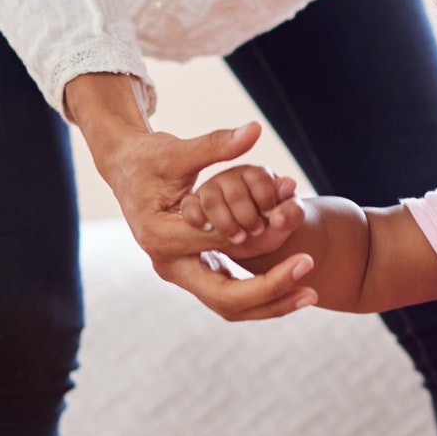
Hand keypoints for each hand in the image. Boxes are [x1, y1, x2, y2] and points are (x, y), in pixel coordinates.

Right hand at [81, 115, 316, 320]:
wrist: (125, 172)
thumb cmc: (149, 158)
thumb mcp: (178, 151)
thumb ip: (216, 145)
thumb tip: (255, 129)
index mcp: (162, 236)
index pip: (220, 246)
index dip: (260, 238)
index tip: (294, 227)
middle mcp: (168, 264)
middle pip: (225, 298)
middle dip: (270, 293)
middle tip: (311, 288)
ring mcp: (179, 273)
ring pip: (229, 306)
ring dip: (270, 304)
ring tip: (310, 294)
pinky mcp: (192, 272)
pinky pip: (229, 296)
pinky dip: (260, 296)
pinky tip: (293, 289)